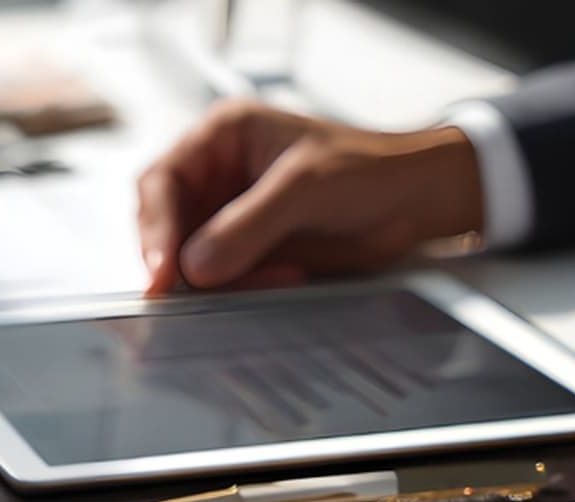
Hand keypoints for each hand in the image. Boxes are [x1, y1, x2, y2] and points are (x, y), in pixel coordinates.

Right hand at [137, 101, 484, 293]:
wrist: (419, 201)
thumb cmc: (371, 169)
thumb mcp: (304, 188)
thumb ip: (246, 225)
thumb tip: (194, 265)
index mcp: (222, 136)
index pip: (162, 182)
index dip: (155, 227)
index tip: (162, 271)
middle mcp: (219, 174)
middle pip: (165, 224)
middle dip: (179, 259)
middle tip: (187, 292)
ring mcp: (231, 215)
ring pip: (189, 258)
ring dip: (218, 278)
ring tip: (276, 273)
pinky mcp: (250, 250)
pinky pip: (222, 278)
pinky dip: (242, 288)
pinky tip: (286, 276)